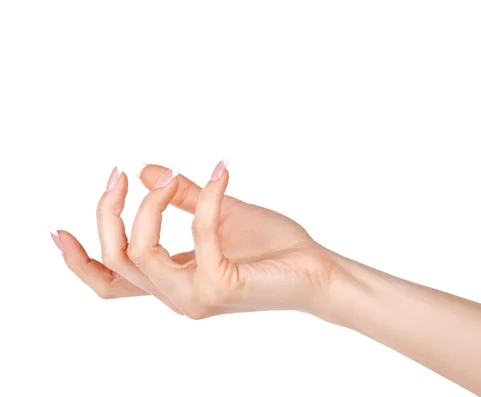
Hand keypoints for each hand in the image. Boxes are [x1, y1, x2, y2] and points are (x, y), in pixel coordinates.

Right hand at [52, 162, 335, 318]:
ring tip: (177, 174)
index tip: (57, 228)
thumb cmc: (273, 246)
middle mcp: (176, 294)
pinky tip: (220, 173)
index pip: (110, 281)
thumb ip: (180, 198)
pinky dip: (204, 198)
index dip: (77, 260)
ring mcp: (195, 296)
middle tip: (120, 174)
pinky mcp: (221, 286)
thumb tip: (147, 170)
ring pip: (140, 253)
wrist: (316, 268)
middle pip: (114, 260)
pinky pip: (197, 234)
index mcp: (172, 280)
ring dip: (150, 205)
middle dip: (108, 213)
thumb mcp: (218, 214)